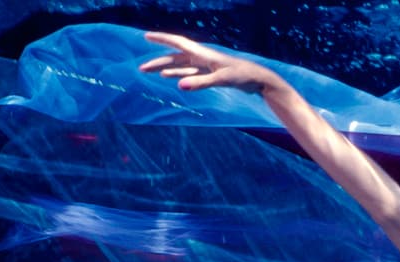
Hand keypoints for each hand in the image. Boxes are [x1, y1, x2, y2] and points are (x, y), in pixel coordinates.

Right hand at [139, 32, 276, 93]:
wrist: (258, 80)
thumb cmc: (242, 76)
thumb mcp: (221, 79)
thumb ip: (200, 83)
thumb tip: (179, 86)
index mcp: (203, 54)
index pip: (178, 44)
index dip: (162, 39)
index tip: (146, 36)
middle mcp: (202, 57)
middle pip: (174, 58)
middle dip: (157, 61)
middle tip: (140, 68)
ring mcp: (205, 66)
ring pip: (179, 66)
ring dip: (164, 68)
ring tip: (148, 71)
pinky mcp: (210, 74)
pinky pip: (188, 73)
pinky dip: (177, 74)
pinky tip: (167, 76)